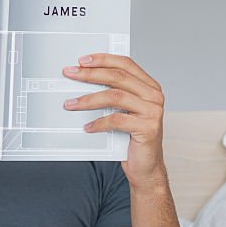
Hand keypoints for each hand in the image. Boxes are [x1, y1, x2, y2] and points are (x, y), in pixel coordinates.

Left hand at [62, 55, 165, 189]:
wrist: (146, 167)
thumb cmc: (132, 137)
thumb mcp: (125, 111)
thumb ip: (115, 94)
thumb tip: (86, 79)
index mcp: (150, 87)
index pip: (126, 64)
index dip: (103, 59)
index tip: (83, 60)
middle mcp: (154, 96)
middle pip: (118, 77)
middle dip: (91, 74)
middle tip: (71, 74)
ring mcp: (153, 112)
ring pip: (115, 97)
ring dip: (89, 99)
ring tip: (71, 104)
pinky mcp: (147, 128)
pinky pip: (116, 120)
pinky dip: (98, 123)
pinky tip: (87, 127)